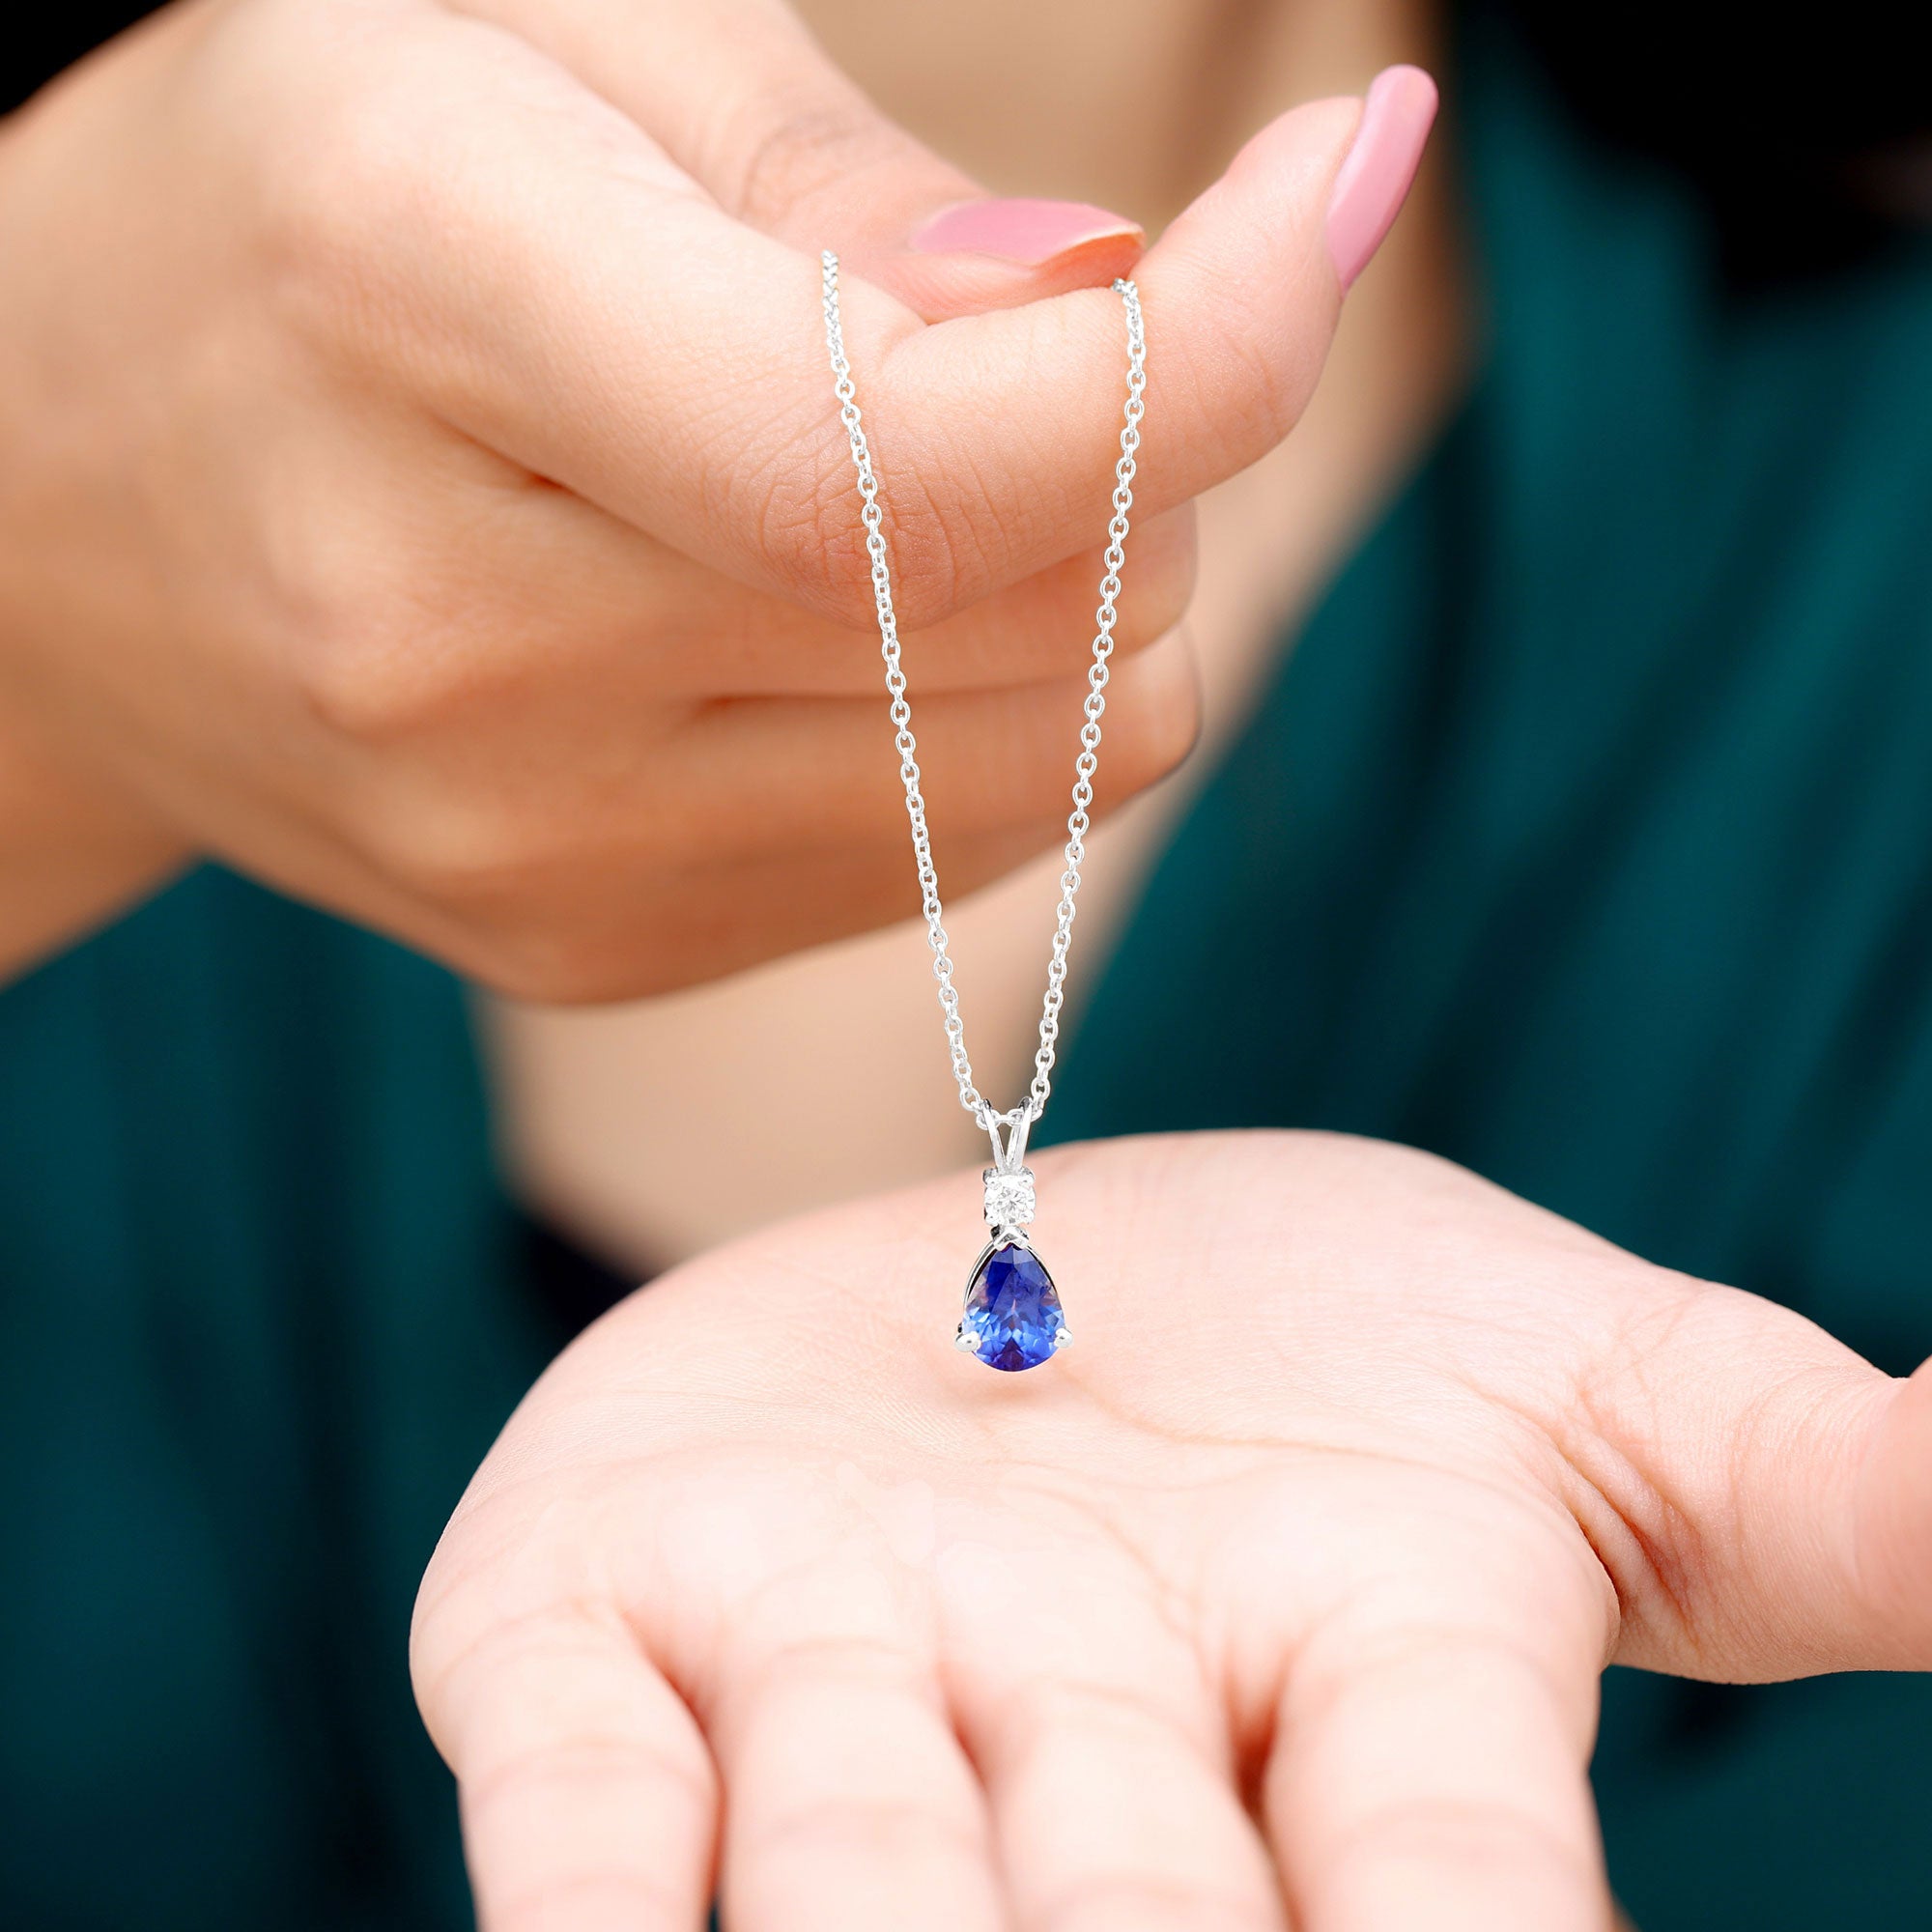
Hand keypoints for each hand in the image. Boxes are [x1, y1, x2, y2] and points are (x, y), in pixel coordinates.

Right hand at [0, 0, 1389, 996]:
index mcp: (413, 305)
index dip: (1205, 346)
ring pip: (1064, 755)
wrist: (59, 525)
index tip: (1329, 181)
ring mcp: (534, 849)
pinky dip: (983, 710)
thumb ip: (840, 180)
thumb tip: (1125, 302)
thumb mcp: (529, 38)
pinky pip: (969, 843)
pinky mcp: (601, 950)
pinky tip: (823, 613)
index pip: (904, 456)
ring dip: (1082, 586)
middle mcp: (461, 646)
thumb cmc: (300, 210)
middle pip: (1049, 613)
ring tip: (909, 465)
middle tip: (1023, 317)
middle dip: (1144, 433)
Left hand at [412, 1131, 1931, 1929]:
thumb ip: (1819, 1474)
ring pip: (843, 1876)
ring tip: (900, 1917)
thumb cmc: (1328, 1340)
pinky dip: (590, 1905)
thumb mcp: (1586, 1376)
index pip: (1453, 1887)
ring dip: (865, 1929)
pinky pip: (580, 1807)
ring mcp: (831, 1690)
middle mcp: (1092, 1757)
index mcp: (1357, 1699)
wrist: (1017, 1240)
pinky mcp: (603, 1625)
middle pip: (1129, 1928)